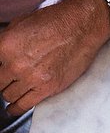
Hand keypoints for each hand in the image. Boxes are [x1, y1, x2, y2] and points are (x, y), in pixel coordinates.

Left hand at [0, 0, 109, 115]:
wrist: (80, 28)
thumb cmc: (54, 22)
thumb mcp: (19, 26)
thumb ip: (6, 45)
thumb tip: (2, 57)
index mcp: (5, 47)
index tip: (2, 73)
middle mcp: (15, 64)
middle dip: (2, 82)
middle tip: (7, 82)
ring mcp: (32, 78)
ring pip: (9, 95)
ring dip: (10, 94)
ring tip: (11, 96)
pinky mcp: (48, 88)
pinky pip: (25, 105)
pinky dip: (16, 109)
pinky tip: (13, 110)